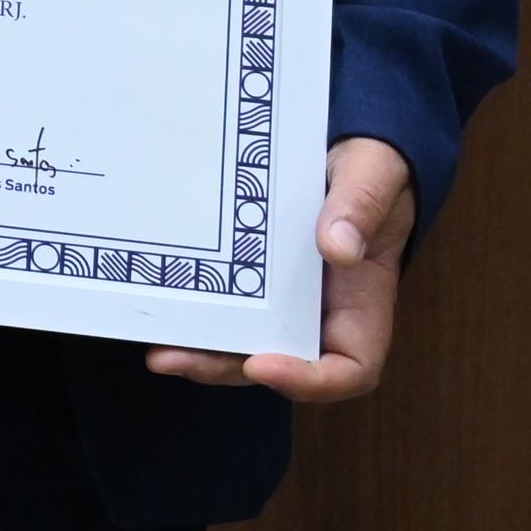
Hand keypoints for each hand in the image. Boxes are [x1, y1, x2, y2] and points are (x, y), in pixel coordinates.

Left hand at [144, 137, 415, 400]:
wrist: (345, 149)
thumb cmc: (371, 169)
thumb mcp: (374, 174)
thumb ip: (361, 207)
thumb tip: (337, 249)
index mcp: (363, 303)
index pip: (350, 368)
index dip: (308, 380)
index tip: (262, 363)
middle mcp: (321, 313)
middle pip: (279, 364)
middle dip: (226, 367)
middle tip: (174, 359)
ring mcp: (284, 299)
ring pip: (245, 343)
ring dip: (202, 350)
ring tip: (157, 349)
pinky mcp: (254, 276)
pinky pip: (228, 305)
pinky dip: (198, 312)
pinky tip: (159, 304)